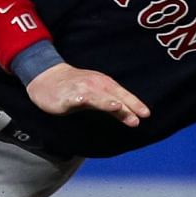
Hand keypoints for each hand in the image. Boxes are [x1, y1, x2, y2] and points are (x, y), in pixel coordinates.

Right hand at [26, 61, 150, 127]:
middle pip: (112, 95)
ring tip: (116, 107)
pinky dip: (79, 98)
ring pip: (95, 96)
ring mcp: (80, 89)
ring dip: (105, 101)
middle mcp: (95, 84)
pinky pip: (73, 97)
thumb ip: (116, 107)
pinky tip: (83, 100)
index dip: (134, 103)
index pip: (122, 94)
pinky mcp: (66, 96)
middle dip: (125, 105)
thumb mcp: (98, 97)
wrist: (49, 77)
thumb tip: (135, 119)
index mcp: (104, 84)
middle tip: (138, 117)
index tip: (146, 114)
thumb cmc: (77, 88)